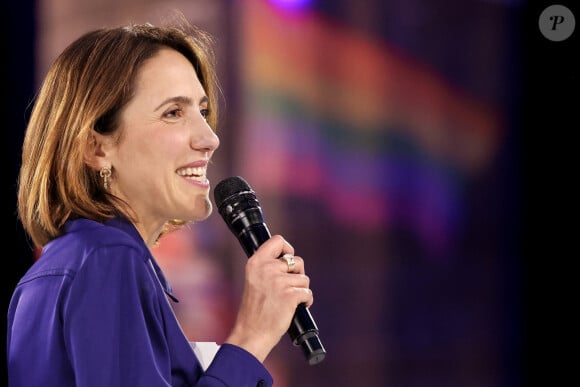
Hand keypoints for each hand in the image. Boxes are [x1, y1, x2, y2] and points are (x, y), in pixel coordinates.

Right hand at [225, 235, 312, 361]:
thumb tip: (290, 259)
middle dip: (297, 274)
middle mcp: (267, 268)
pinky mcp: (290, 295)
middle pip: (297, 260)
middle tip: (288, 288)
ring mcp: (279, 281)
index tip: (287, 259)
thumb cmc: (255, 310)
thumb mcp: (254, 280)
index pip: (277, 240)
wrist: (252, 333)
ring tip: (288, 301)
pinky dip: (306, 301)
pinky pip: (308, 293)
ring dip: (301, 290)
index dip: (287, 249)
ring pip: (304, 279)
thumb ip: (268, 268)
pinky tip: (296, 308)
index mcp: (255, 262)